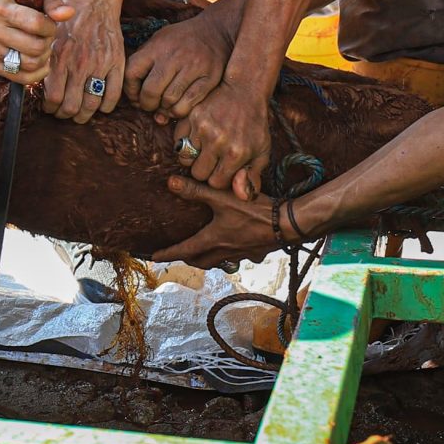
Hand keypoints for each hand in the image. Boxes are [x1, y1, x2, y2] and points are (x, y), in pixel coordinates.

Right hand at [0, 0, 67, 86]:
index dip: (50, 26)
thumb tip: (69, 14)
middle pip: (34, 47)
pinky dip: (36, 73)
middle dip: (48, 42)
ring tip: (41, 46)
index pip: (35, 24)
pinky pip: (20, 77)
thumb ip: (52, 2)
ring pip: (28, 64)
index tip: (49, 23)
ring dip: (43, 57)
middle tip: (46, 35)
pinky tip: (39, 61)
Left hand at [42, 0, 125, 120]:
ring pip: (91, 104)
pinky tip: (100, 105)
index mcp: (59, 57)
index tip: (49, 107)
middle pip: (71, 106)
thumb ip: (45, 58)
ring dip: (84, 114)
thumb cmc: (68, 15)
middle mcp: (79, 64)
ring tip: (79, 114)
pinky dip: (106, 105)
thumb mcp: (49, 34)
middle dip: (65, 114)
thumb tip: (38, 83)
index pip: (53, 98)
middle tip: (62, 113)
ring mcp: (100, 64)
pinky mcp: (117, 62)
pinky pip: (113, 94)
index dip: (50, 108)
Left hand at [124, 11, 235, 116]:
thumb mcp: (159, 42)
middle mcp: (173, 56)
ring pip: (169, 100)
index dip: (130, 91)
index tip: (135, 97)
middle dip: (147, 104)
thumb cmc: (181, 41)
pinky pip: (188, 103)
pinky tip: (178, 107)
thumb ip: (145, 66)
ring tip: (165, 106)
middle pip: (150, 90)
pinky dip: (179, 111)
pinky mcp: (209, 78)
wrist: (216, 31)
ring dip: (164, 109)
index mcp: (156, 47)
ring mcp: (192, 67)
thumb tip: (136, 101)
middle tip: (151, 105)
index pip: (131, 72)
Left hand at [149, 175, 284, 269]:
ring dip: (208, 258)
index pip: (184, 250)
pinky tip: (235, 245)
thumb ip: (197, 190)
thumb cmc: (255, 210)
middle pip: (201, 261)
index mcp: (213, 239)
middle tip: (178, 253)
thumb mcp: (223, 197)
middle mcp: (225, 250)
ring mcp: (241, 254)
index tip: (154, 257)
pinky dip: (230, 254)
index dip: (168, 253)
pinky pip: (238, 257)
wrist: (289, 223)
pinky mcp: (255, 252)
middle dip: (188, 258)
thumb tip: (170, 182)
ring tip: (203, 251)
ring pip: (218, 261)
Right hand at [169, 78, 272, 200]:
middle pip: (198, 174)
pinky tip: (197, 137)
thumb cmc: (254, 125)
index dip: (220, 178)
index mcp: (237, 153)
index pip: (216, 183)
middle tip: (214, 159)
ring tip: (205, 149)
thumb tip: (241, 196)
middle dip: (206, 170)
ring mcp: (202, 128)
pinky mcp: (190, 117)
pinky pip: (178, 141)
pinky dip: (184, 143)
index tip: (226, 169)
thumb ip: (252, 177)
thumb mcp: (262, 152)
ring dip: (194, 157)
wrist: (243, 91)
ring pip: (185, 159)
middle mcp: (218, 141)